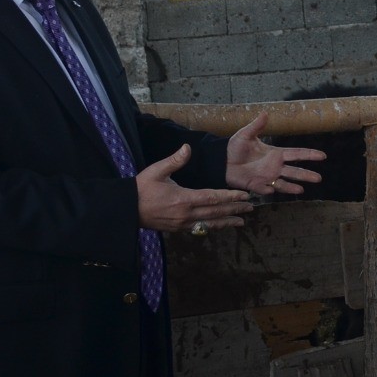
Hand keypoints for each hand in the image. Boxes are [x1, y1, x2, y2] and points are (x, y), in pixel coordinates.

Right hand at [138, 144, 253, 231]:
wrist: (126, 210)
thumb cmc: (141, 188)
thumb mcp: (156, 170)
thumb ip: (174, 160)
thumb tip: (188, 147)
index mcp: (183, 198)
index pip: (213, 197)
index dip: (230, 197)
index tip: (244, 196)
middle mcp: (186, 214)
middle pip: (216, 212)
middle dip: (234, 209)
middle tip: (250, 208)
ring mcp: (182, 224)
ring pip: (210, 224)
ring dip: (227, 222)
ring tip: (241, 222)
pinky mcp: (178, 229)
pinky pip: (200, 229)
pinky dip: (213, 227)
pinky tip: (220, 226)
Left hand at [225, 113, 323, 196]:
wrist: (222, 161)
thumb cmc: (235, 147)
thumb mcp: (245, 134)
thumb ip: (256, 126)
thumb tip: (265, 112)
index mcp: (276, 154)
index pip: (296, 154)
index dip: (309, 155)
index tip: (322, 156)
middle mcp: (275, 167)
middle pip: (294, 171)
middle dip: (306, 175)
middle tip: (319, 179)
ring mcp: (267, 177)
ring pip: (283, 183)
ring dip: (292, 187)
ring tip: (302, 190)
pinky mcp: (257, 185)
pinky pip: (265, 189)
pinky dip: (269, 190)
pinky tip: (273, 190)